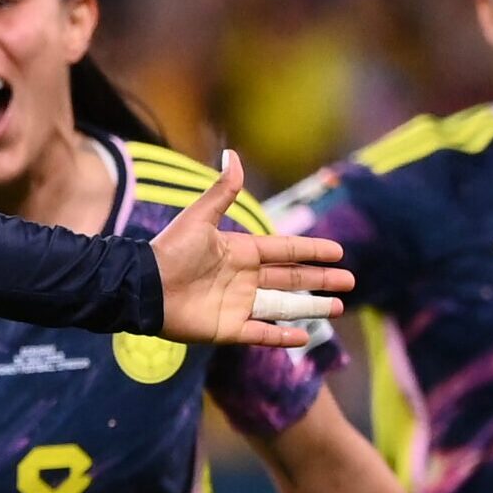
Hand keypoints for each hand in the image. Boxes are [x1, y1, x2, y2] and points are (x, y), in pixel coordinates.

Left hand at [148, 152, 352, 347]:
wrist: (142, 286)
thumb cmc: (168, 251)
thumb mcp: (200, 218)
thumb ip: (222, 190)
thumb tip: (232, 153)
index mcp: (240, 252)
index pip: (284, 250)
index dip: (311, 251)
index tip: (338, 251)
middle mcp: (242, 278)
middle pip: (290, 279)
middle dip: (320, 280)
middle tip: (350, 282)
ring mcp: (236, 304)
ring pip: (283, 306)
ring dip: (311, 308)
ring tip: (339, 307)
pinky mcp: (227, 328)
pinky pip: (261, 334)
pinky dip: (282, 338)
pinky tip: (305, 338)